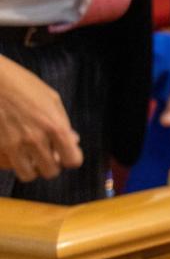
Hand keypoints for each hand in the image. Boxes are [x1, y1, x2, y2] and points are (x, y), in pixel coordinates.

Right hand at [0, 55, 82, 180]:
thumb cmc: (22, 84)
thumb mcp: (51, 98)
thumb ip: (63, 122)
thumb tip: (73, 141)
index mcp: (54, 126)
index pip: (72, 160)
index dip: (71, 158)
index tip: (66, 154)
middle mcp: (35, 139)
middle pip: (51, 172)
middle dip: (51, 165)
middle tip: (48, 155)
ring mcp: (13, 144)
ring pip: (28, 175)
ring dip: (31, 168)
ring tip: (30, 157)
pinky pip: (8, 166)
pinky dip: (12, 163)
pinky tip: (14, 151)